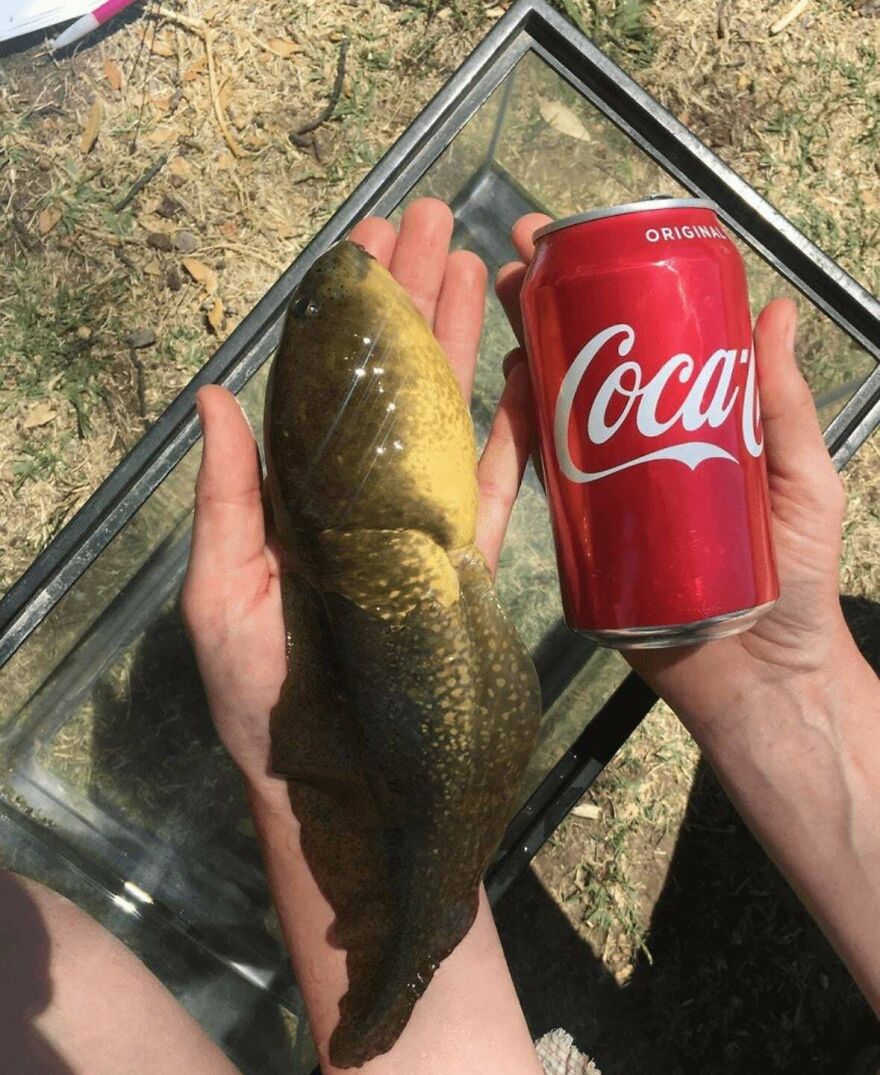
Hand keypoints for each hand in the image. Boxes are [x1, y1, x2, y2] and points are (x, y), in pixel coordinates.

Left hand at [181, 198, 533, 788]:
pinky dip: (513, 429)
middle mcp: (366, 495)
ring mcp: (424, 524)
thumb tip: (212, 395)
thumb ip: (229, 497)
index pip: (327, 383)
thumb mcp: (222, 595)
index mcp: (303, 495)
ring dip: (465, 340)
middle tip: (436, 216)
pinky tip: (524, 372)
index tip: (367, 243)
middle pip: (396, 382)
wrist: (338, 786)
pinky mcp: (472, 563)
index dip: (347, 313)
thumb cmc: (264, 699)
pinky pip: (497, 485)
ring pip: (450, 416)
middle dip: (414, 298)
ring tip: (480, 264)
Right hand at [496, 213, 854, 728]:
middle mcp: (637, 450)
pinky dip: (517, 441)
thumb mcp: (802, 482)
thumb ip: (786, 408)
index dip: (607, 290)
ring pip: (551, 414)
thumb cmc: (796, 582)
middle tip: (513, 267)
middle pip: (583, 367)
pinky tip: (503, 399)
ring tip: (506, 321)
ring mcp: (603, 492)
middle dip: (544, 310)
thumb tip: (775, 309)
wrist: (758, 679)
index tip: (579, 243)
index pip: (643, 345)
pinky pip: (543, 483)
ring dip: (523, 363)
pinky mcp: (578, 538)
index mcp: (688, 426)